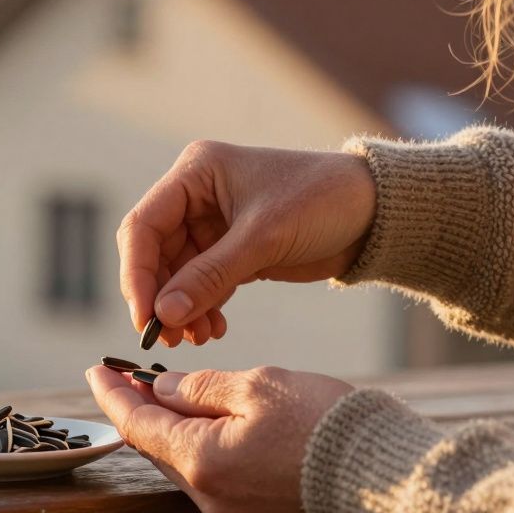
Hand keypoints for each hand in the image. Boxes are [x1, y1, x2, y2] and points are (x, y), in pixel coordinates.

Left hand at [85, 364, 353, 512]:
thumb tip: (162, 388)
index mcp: (200, 461)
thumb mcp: (258, 386)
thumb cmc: (327, 426)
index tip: (96, 369)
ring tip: (169, 397)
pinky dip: (209, 451)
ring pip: (189, 466)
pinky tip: (216, 428)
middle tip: (129, 378)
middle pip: (159, 449)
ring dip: (175, 432)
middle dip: (141, 411)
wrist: (392, 483)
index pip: (136, 425)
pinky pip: (221, 482)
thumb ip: (201, 387)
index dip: (112, 394)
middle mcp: (210, 498)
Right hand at [117, 141, 375, 345]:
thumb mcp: (264, 238)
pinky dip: (201, 310)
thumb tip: (161, 315)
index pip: (143, 226)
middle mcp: (195, 196)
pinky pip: (200, 286)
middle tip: (164, 338)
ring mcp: (211, 226)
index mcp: (195, 173)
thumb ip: (209, 276)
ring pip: (175, 275)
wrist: (377, 213)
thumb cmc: (322, 201)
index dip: (137, 274)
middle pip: (154, 254)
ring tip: (195, 339)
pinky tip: (212, 330)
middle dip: (158, 298)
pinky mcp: (231, 251)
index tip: (143, 317)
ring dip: (180, 310)